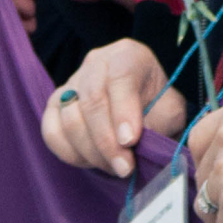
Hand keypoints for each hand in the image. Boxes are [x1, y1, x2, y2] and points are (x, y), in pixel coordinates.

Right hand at [41, 38, 186, 178]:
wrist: (143, 107)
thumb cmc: (158, 106)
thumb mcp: (170, 110)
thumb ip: (159, 121)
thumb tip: (131, 142)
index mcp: (127, 55)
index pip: (120, 77)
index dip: (123, 111)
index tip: (130, 141)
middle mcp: (95, 63)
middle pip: (91, 100)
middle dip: (107, 141)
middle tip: (124, 167)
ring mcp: (71, 83)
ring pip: (70, 119)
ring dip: (92, 151)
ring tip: (114, 166)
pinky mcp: (55, 106)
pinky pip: (52, 133)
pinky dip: (71, 154)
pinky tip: (93, 161)